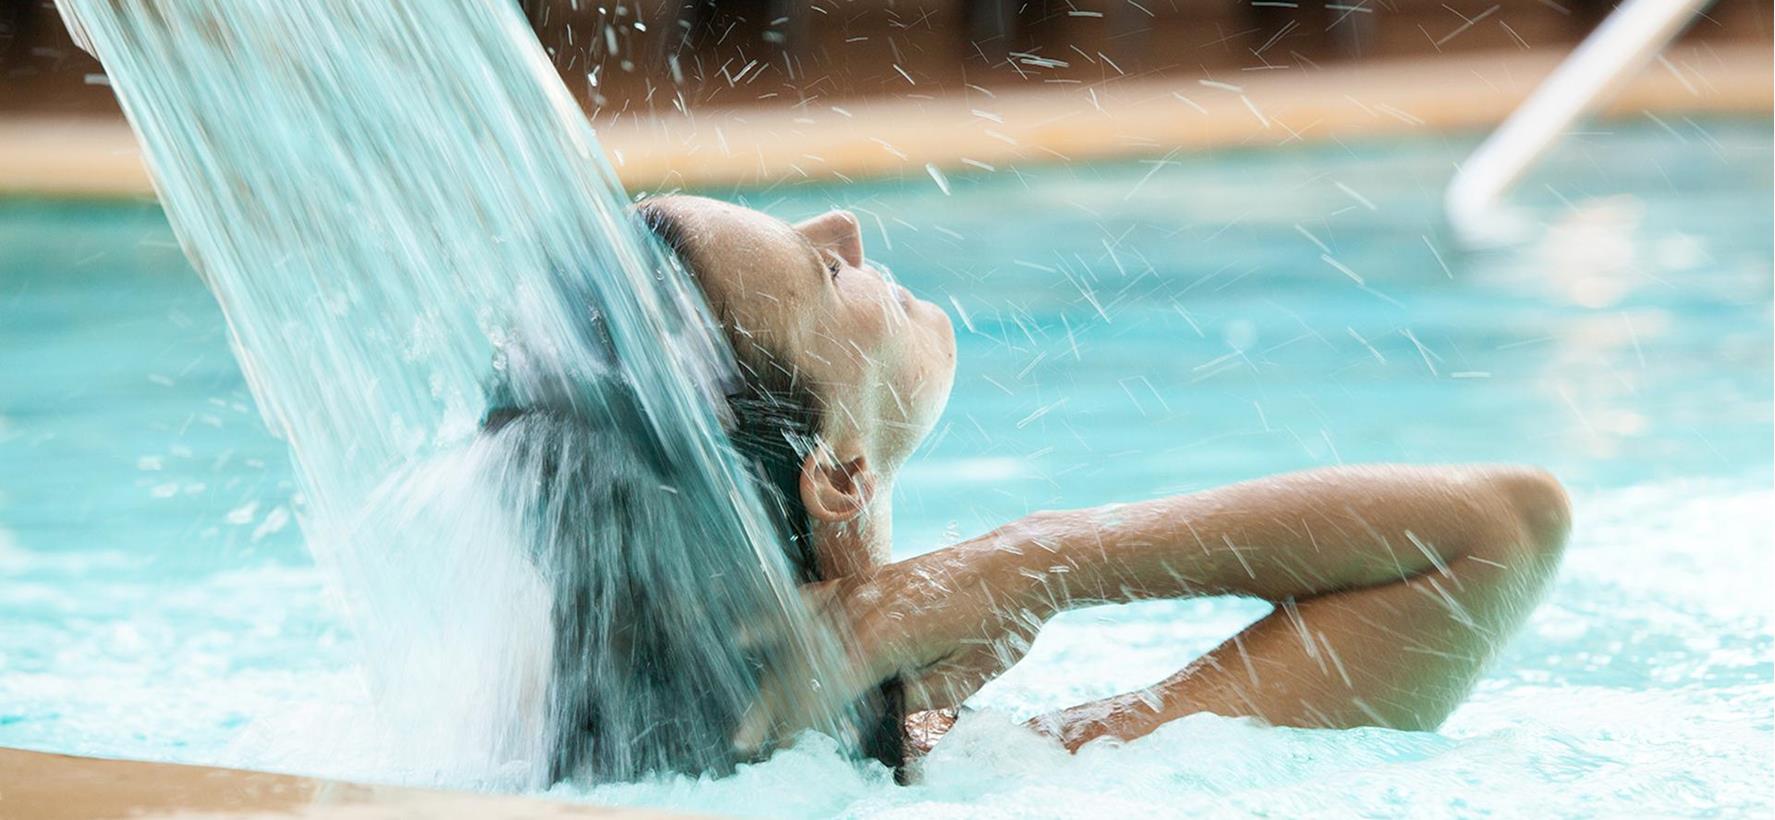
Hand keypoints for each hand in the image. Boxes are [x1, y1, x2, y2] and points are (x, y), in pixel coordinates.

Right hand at [733, 536, 1050, 753]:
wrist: (1016, 564)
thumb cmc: (997, 623)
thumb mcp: (964, 679)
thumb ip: (917, 701)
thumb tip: (884, 718)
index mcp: (886, 638)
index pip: (827, 686)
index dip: (800, 720)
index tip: (778, 746)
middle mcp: (865, 609)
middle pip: (804, 661)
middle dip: (773, 703)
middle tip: (746, 738)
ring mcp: (864, 590)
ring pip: (802, 632)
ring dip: (772, 669)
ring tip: (746, 699)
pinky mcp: (870, 580)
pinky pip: (816, 598)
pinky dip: (784, 616)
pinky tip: (753, 629)